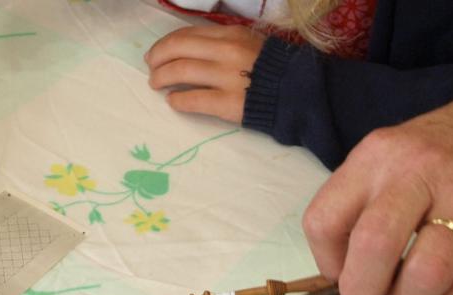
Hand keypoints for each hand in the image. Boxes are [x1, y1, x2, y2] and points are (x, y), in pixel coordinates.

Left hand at [144, 25, 264, 122]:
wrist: (301, 93)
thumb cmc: (274, 69)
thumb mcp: (250, 44)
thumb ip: (222, 43)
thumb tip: (187, 50)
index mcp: (231, 34)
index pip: (187, 34)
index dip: (166, 43)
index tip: (157, 53)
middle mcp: (227, 51)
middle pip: (178, 49)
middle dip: (157, 59)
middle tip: (151, 69)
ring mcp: (228, 77)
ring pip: (181, 71)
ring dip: (161, 78)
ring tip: (156, 84)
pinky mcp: (228, 103)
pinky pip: (193, 100)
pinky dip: (178, 100)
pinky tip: (173, 102)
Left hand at [303, 101, 452, 294]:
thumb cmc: (425, 159)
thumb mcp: (381, 162)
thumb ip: (356, 208)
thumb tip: (343, 278)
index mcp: (373, 159)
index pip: (324, 221)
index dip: (328, 263)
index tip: (342, 274)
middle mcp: (416, 170)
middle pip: (373, 244)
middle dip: (364, 290)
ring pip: (428, 270)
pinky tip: (448, 290)